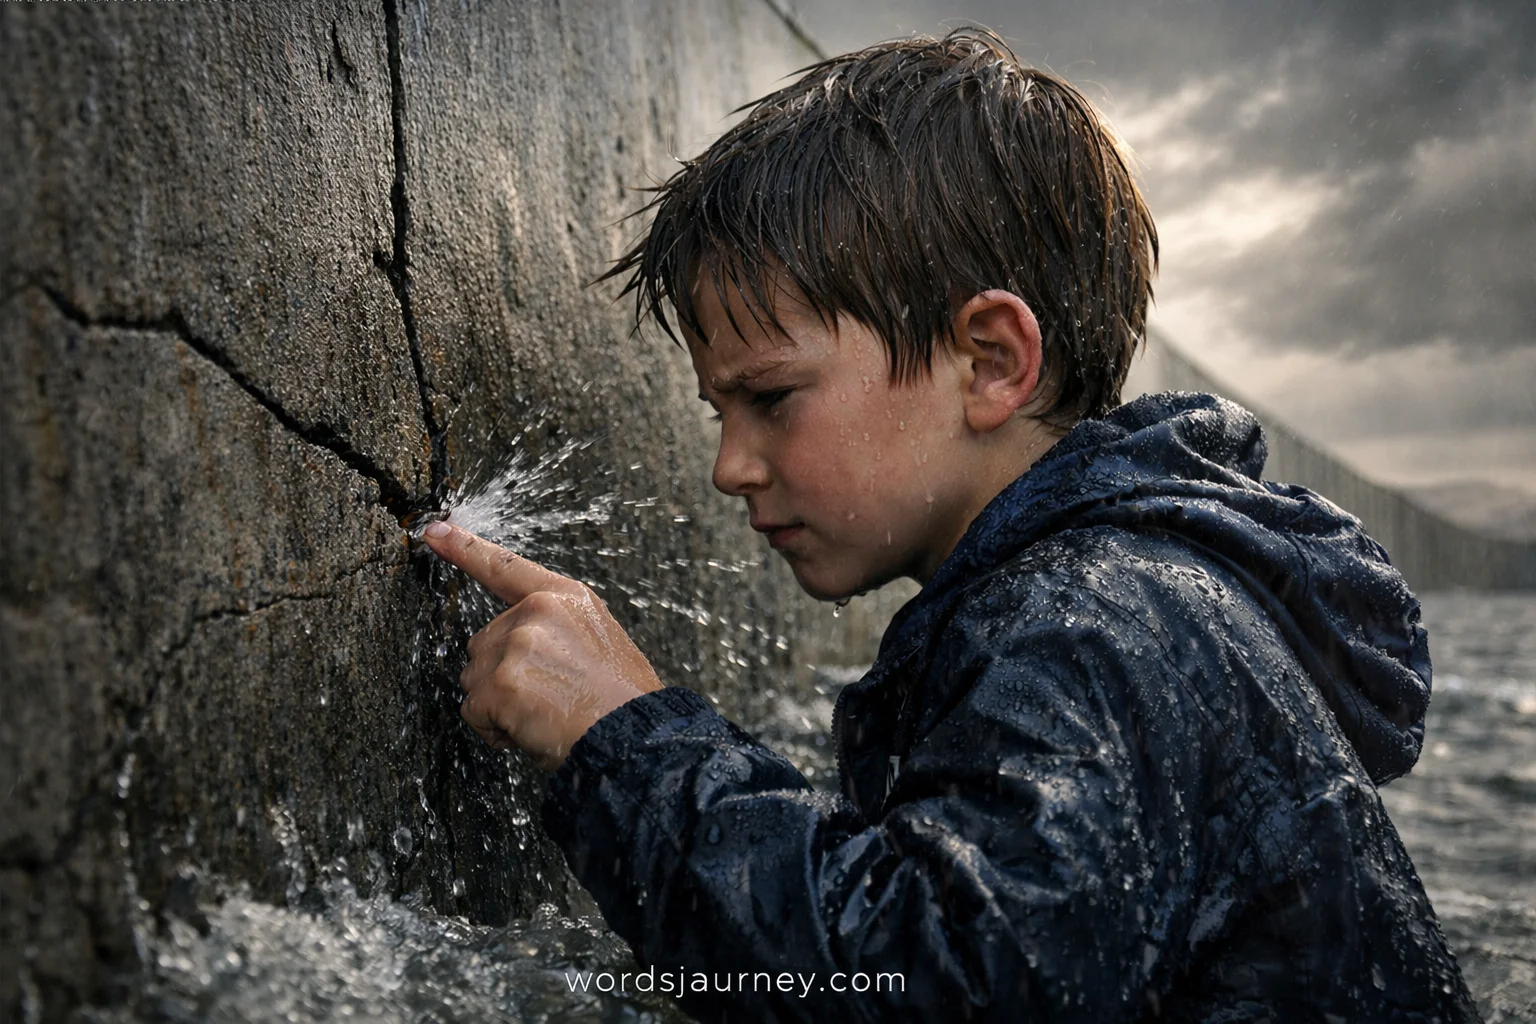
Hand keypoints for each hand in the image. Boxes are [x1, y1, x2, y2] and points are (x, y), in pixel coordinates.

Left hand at [422, 521, 663, 769]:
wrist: (634, 735)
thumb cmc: (621, 701)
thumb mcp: (600, 642)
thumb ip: (556, 631)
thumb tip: (518, 650)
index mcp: (565, 597)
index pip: (506, 567)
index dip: (465, 548)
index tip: (435, 530)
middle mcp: (538, 611)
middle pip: (483, 643)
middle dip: (501, 676)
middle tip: (549, 699)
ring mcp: (518, 643)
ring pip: (475, 679)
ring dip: (497, 705)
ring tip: (545, 715)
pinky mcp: (502, 681)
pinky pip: (474, 711)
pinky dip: (495, 729)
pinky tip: (531, 729)